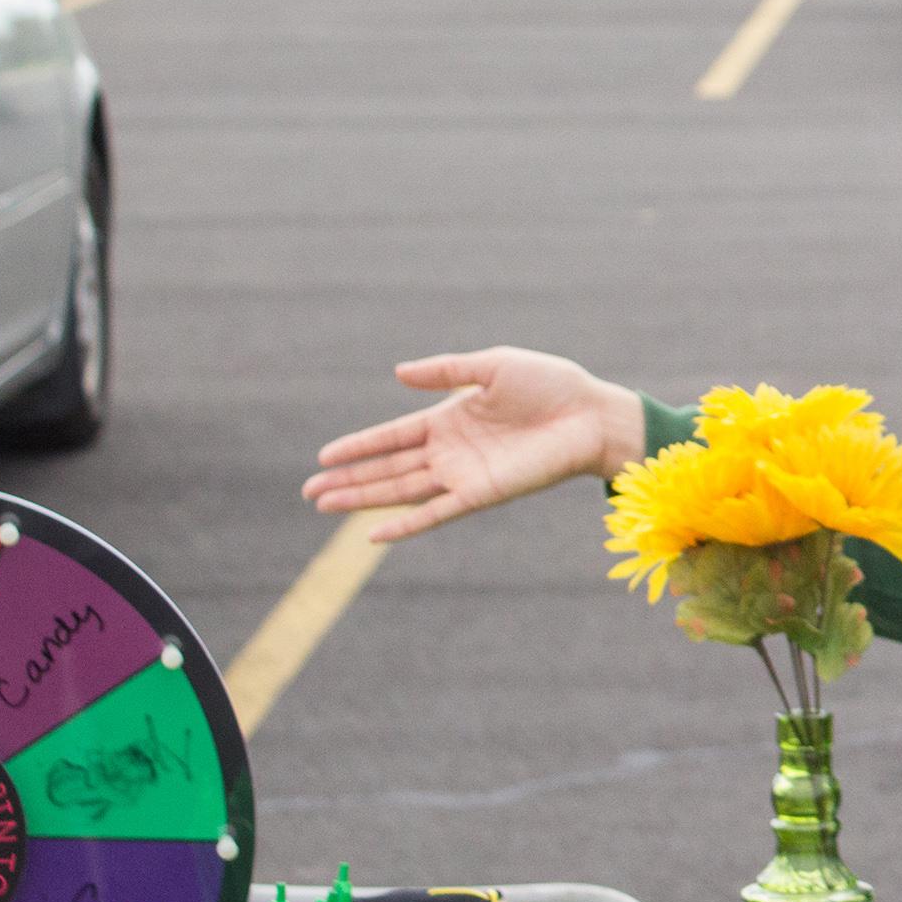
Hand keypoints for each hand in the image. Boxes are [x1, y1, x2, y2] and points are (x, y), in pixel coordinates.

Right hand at [302, 348, 646, 542]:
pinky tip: (373, 535)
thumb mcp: (493, 366)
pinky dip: (406, 525)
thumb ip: (446, 371)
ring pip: (402, 491)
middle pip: (389, 468)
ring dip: (363, 499)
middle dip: (349, 479)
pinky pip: (436, 513)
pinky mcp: (482, 493)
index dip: (359, 446)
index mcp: (451, 419)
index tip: (324, 456)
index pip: (393, 436)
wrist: (593, 414)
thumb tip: (398, 374)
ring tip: (323, 505)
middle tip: (308, 491)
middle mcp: (451, 451)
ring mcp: (464, 474)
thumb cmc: (552, 385)